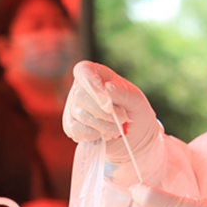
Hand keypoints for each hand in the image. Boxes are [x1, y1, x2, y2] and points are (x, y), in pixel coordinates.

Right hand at [63, 61, 161, 175]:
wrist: (134, 134)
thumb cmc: (134, 109)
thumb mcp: (135, 98)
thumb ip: (121, 92)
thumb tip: (107, 89)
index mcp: (94, 73)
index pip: (83, 71)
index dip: (94, 86)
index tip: (108, 102)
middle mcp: (79, 88)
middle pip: (80, 96)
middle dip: (103, 111)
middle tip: (123, 118)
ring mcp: (72, 108)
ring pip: (81, 115)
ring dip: (103, 125)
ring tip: (119, 128)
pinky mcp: (71, 127)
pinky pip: (77, 131)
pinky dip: (95, 135)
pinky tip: (105, 134)